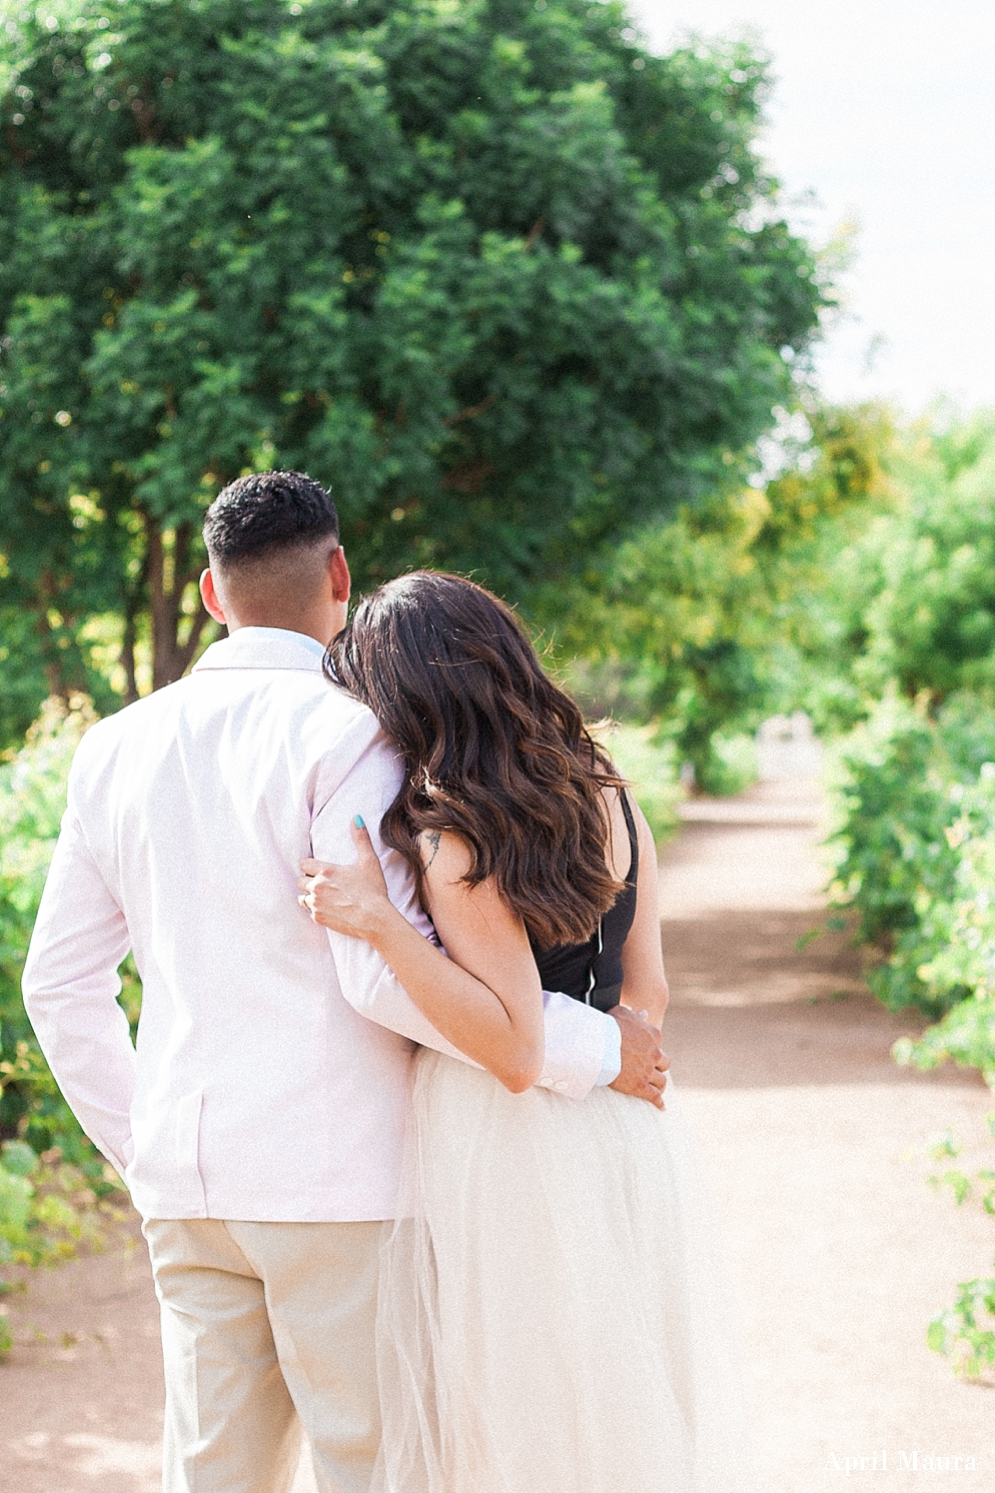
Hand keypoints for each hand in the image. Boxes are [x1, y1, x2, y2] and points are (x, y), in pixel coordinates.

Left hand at [298, 818, 394, 943]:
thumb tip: (357, 818)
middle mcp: (317, 887)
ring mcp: (316, 904)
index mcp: (326, 871)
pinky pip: (309, 912)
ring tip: (324, 896)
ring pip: (302, 897)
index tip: (318, 868)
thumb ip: (360, 838)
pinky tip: (329, 908)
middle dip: (308, 880)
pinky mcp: (319, 919)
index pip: (303, 864)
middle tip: (323, 883)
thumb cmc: (373, 890)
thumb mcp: (369, 861)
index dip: (310, 866)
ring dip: (309, 896)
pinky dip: (316, 910)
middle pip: (299, 881)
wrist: (375, 919)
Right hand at [607, 1005, 668, 1108]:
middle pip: (664, 1063)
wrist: (599, 1045)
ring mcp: (648, 1071)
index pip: (658, 1044)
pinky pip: (654, 1096)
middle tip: (652, 1069)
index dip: (651, 1049)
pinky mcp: (641, 1086)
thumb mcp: (622, 1013)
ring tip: (657, 1088)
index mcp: (653, 1035)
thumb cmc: (608, 1027)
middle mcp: (654, 1054)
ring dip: (659, 1084)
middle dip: (658, 1066)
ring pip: (661, 1081)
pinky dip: (659, 1102)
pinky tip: (661, 1107)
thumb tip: (644, 1013)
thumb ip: (635, 1014)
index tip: (645, 1052)